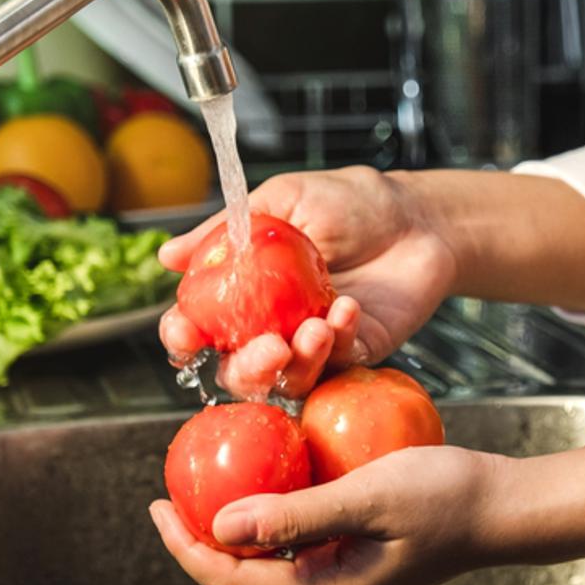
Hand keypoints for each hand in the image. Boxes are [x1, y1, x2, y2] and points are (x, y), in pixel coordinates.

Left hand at [149, 445, 503, 584]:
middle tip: (169, 494)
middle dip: (199, 540)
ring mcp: (346, 579)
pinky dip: (271, 515)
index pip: (231, 579)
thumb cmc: (446, 496)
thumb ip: (295, 514)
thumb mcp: (367, 496)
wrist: (506, 506)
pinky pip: (298, 541)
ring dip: (234, 528)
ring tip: (205, 486)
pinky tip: (268, 477)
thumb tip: (220, 527)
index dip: (185, 546)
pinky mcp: (360, 558)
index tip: (157, 504)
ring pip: (268, 561)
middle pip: (242, 577)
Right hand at [158, 167, 456, 397]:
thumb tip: (166, 255)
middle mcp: (272, 327)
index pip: (200, 327)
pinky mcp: (355, 355)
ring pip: (287, 382)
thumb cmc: (349, 203)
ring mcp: (313, 346)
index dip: (183, 336)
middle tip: (267, 346)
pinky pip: (337, 366)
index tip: (184, 331)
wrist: (417, 216)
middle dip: (244, 369)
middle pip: (238, 372)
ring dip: (296, 363)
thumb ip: (225, 230)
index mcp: (244, 293)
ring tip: (314, 328)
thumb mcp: (283, 202)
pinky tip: (347, 307)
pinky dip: (339, 341)